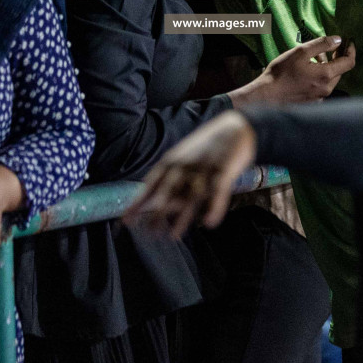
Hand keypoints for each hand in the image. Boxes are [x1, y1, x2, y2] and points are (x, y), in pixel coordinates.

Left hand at [126, 111, 255, 238]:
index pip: (150, 184)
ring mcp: (204, 168)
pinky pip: (218, 191)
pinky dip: (214, 207)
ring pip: (190, 195)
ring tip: (173, 236)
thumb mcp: (184, 158)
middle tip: (148, 233)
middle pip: (167, 192)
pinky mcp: (224, 170)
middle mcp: (184, 165)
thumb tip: (157, 203)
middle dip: (157, 212)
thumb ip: (172, 179)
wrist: (236, 126)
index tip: (126, 220)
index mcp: (172, 161)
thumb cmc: (207, 146)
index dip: (138, 203)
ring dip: (182, 217)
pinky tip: (208, 223)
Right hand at [231, 35, 355, 106]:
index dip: (351, 50)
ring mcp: (320, 98)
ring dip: (327, 68)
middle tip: (326, 48)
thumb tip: (339, 40)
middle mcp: (327, 89)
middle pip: (340, 71)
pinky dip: (319, 78)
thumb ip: (321, 44)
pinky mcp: (313, 103)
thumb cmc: (281, 72)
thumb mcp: (300, 52)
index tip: (349, 41)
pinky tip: (306, 73)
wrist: (267, 96)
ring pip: (330, 80)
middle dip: (336, 58)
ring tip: (313, 59)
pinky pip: (322, 87)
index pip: (349, 62)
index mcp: (326, 75)